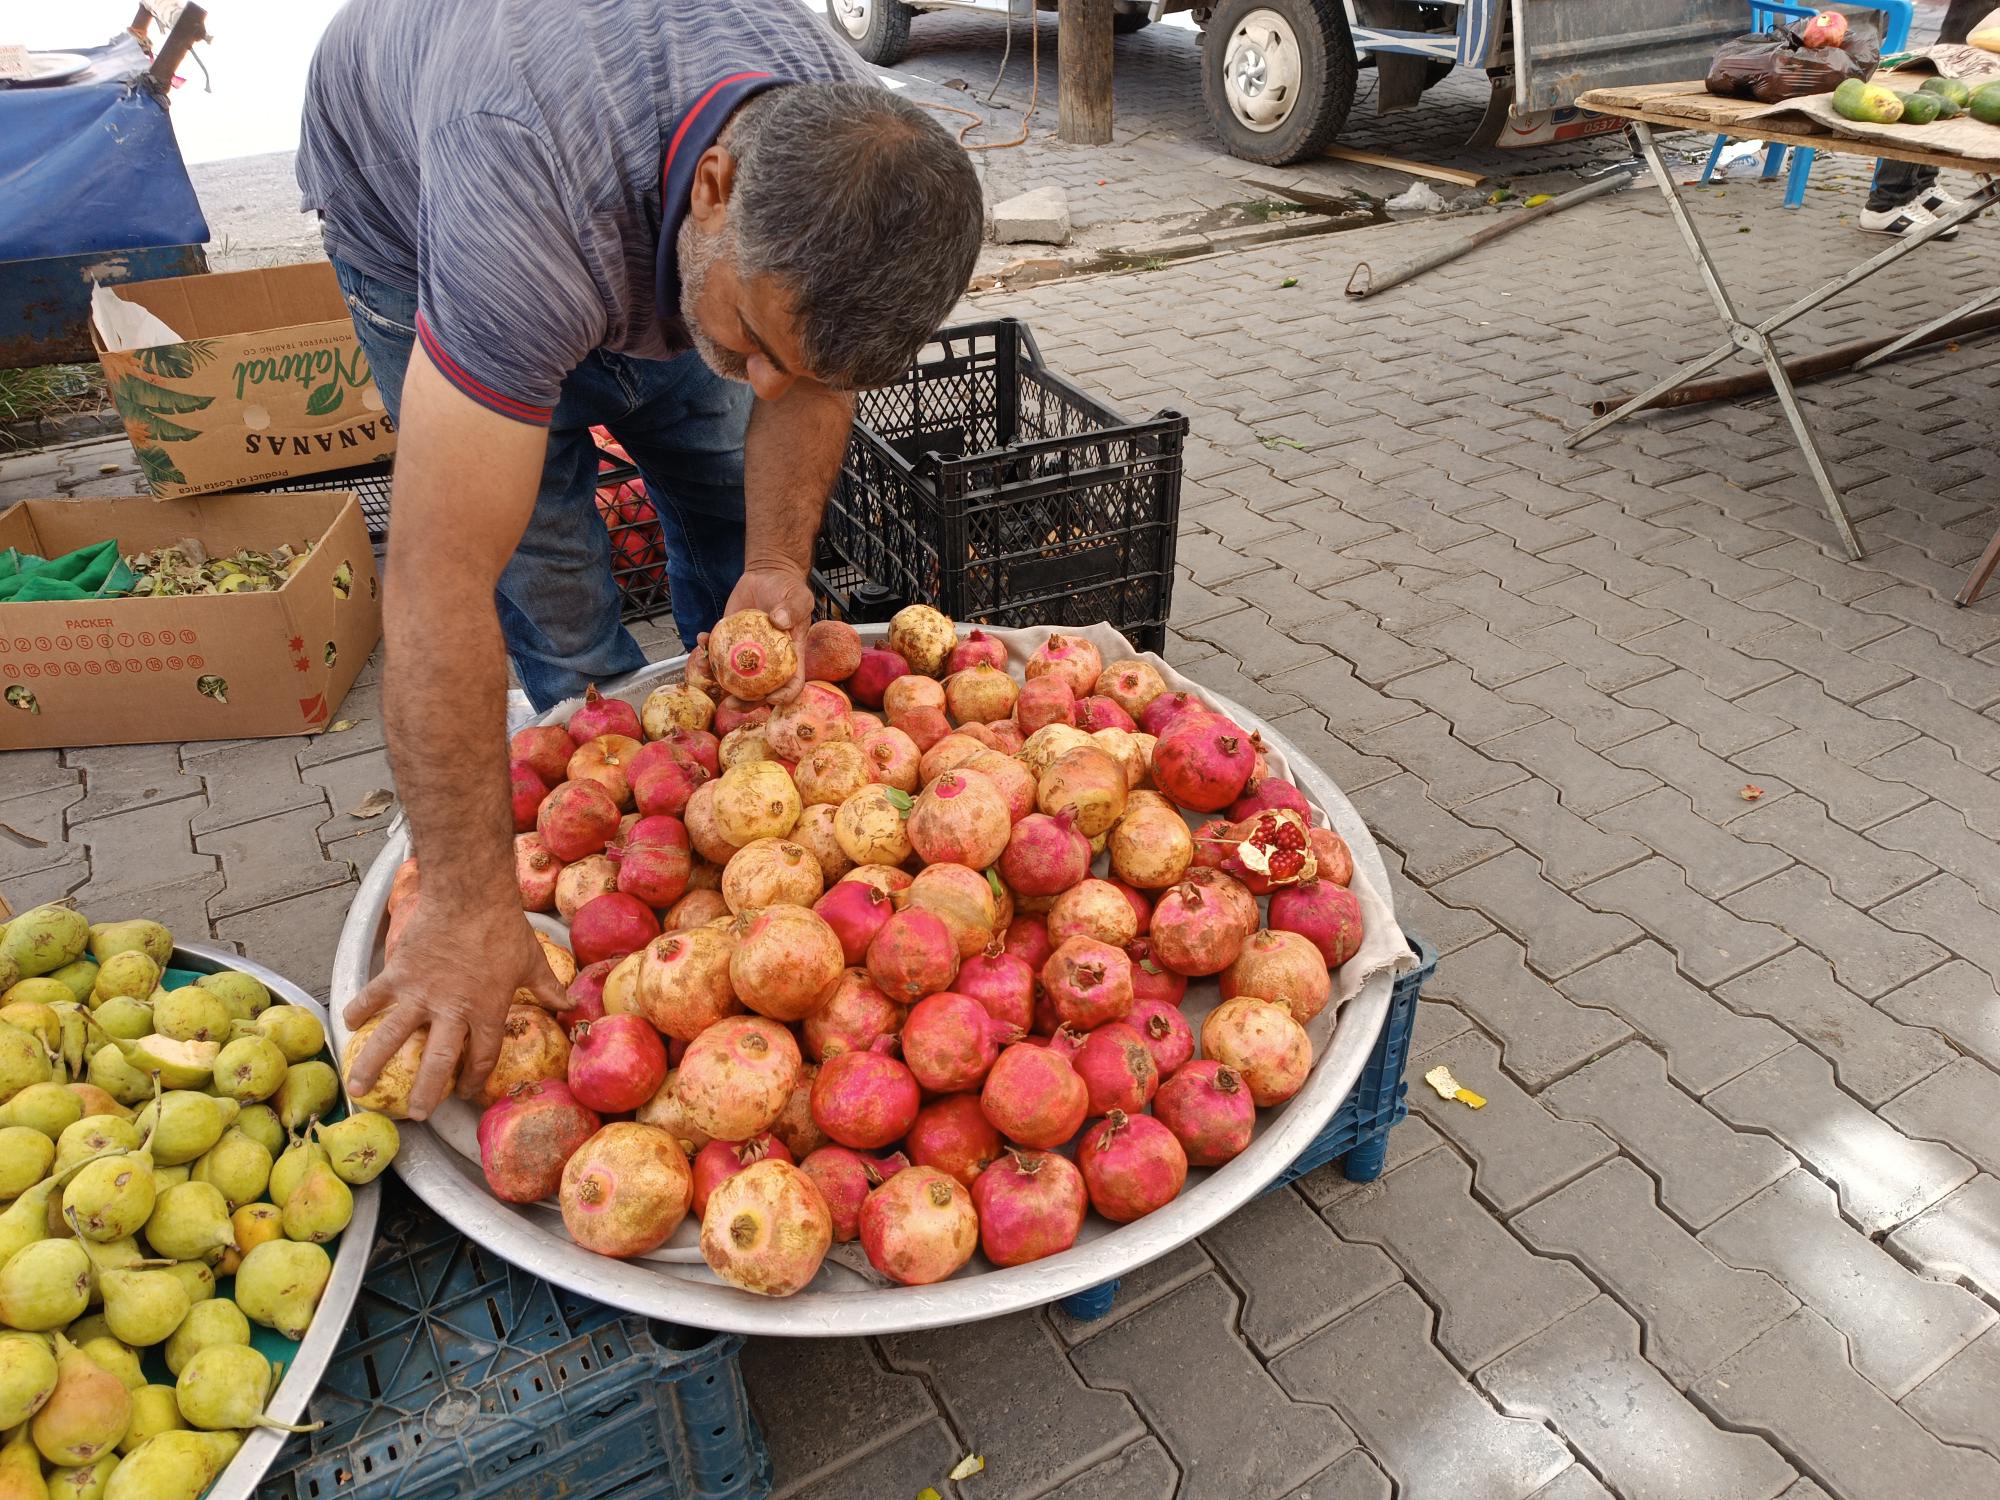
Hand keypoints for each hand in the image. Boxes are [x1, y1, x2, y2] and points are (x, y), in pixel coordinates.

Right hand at [342, 901, 570, 1120]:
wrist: (469, 896)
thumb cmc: (503, 928)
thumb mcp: (532, 961)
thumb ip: (549, 988)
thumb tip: (572, 1005)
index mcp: (486, 1011)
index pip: (482, 1057)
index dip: (475, 1079)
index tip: (466, 1093)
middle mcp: (451, 1010)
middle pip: (437, 1062)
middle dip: (426, 1092)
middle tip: (417, 1115)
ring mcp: (420, 993)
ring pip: (391, 1038)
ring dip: (372, 1065)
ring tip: (358, 1088)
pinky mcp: (397, 973)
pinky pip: (372, 997)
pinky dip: (358, 1010)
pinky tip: (348, 1024)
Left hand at [704, 563, 812, 705]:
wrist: (767, 575)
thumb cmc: (788, 589)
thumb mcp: (800, 597)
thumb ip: (793, 609)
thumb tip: (778, 621)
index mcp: (789, 657)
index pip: (792, 684)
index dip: (784, 696)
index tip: (771, 697)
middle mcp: (768, 661)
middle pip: (759, 690)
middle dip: (744, 703)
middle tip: (730, 704)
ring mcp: (746, 653)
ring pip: (732, 676)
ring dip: (715, 678)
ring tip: (703, 667)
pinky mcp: (730, 639)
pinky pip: (716, 651)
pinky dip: (706, 649)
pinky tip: (701, 640)